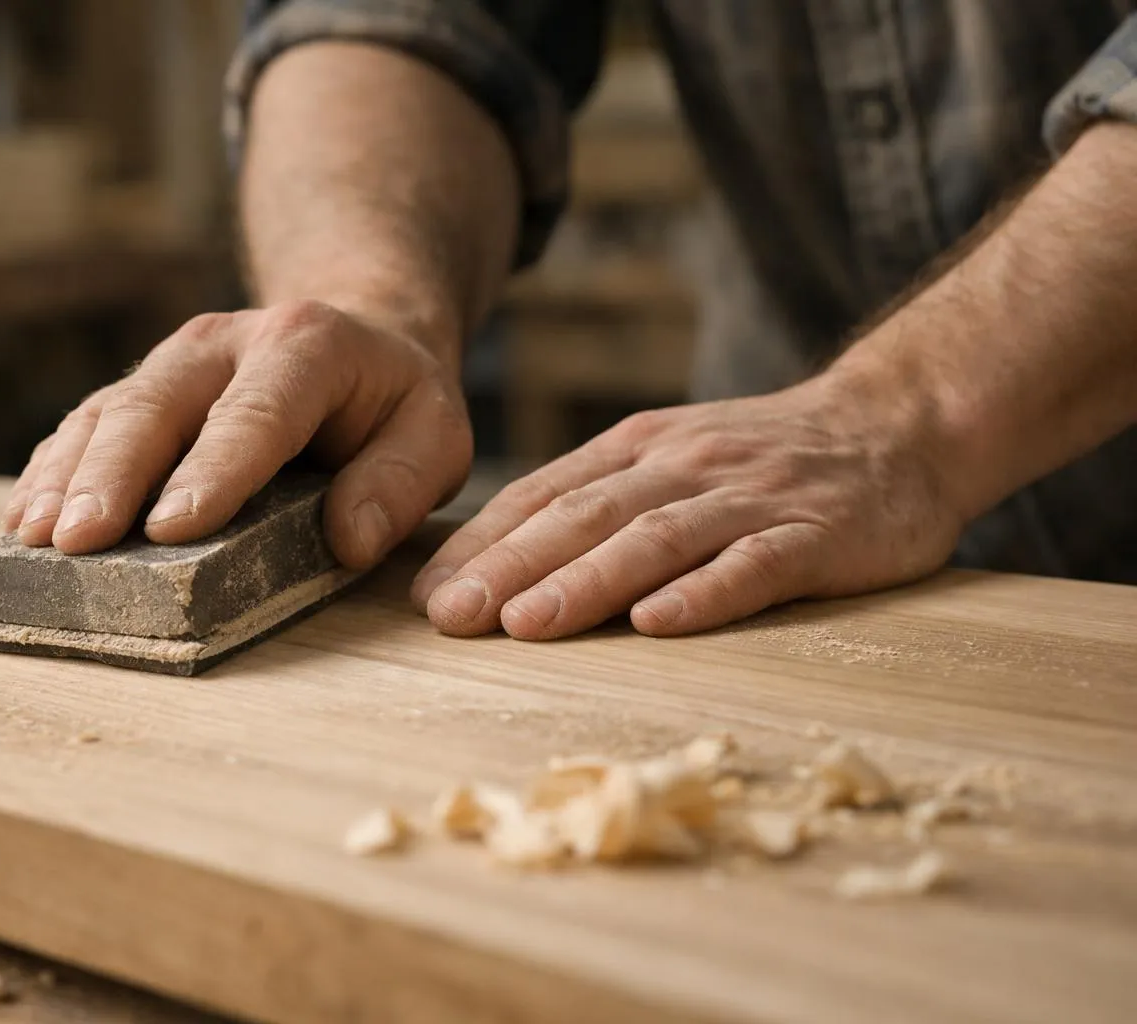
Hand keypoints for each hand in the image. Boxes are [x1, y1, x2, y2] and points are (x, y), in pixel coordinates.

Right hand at [3, 300, 472, 568]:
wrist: (358, 336)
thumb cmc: (394, 402)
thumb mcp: (436, 434)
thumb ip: (400, 481)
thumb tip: (348, 539)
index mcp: (307, 347)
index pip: (255, 414)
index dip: (211, 470)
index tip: (170, 528)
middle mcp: (226, 343)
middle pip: (158, 405)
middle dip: (113, 475)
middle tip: (77, 541)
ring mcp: (175, 362)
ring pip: (110, 412)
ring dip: (68, 476)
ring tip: (35, 537)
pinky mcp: (144, 388)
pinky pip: (88, 423)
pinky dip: (53, 468)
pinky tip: (26, 515)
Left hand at [410, 376, 965, 638]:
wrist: (895, 424)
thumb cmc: (760, 459)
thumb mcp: (668, 457)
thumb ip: (595, 500)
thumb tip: (493, 562)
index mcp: (637, 449)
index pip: (542, 495)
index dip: (481, 544)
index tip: (424, 594)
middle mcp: (682, 466)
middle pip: (584, 516)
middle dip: (510, 567)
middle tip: (450, 617)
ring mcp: (748, 498)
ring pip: (655, 538)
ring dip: (587, 582)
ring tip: (527, 624)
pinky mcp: (814, 533)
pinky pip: (754, 564)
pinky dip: (704, 593)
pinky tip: (659, 624)